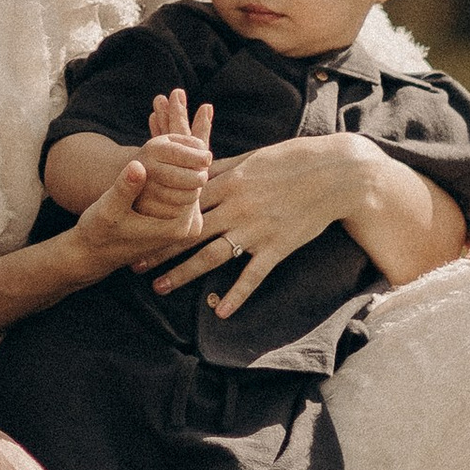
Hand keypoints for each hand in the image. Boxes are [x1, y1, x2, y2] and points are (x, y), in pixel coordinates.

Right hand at [70, 88, 213, 273]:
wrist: (91, 253)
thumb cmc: (97, 233)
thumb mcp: (108, 211)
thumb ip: (125, 189)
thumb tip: (137, 166)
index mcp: (178, 223)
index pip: (196, 173)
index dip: (196, 139)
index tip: (201, 108)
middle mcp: (185, 222)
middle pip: (196, 169)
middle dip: (193, 133)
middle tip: (199, 101)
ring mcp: (179, 217)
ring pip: (187, 170)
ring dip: (181, 138)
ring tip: (178, 101)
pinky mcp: (170, 211)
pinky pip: (175, 175)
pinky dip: (170, 151)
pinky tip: (161, 122)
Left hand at [153, 133, 364, 316]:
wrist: (336, 174)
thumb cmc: (293, 160)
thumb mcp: (253, 157)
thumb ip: (222, 167)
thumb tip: (195, 169)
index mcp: (228, 182)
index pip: (183, 203)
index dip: (156, 216)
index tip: (134, 227)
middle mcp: (237, 207)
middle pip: (189, 233)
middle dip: (159, 250)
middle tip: (133, 266)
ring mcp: (256, 229)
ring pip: (212, 256)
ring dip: (183, 274)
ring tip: (160, 287)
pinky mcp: (277, 247)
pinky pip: (253, 276)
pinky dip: (236, 295)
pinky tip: (219, 312)